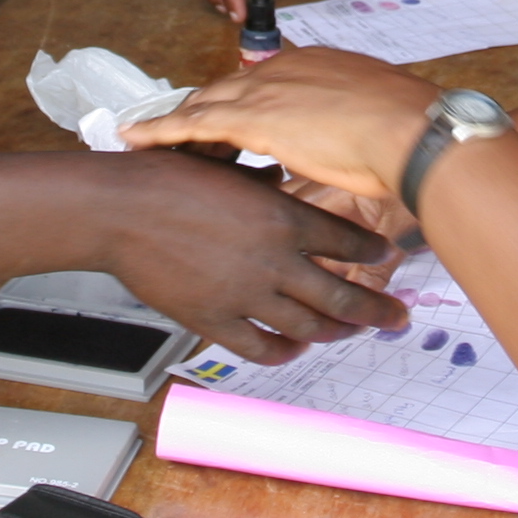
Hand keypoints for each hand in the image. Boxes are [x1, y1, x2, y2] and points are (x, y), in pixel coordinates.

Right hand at [92, 149, 407, 359]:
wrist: (119, 208)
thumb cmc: (167, 177)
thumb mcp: (229, 165)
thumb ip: (262, 179)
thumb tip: (282, 177)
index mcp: (283, 216)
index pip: (348, 243)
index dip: (373, 256)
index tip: (387, 261)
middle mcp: (274, 260)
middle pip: (343, 297)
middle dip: (378, 311)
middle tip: (398, 317)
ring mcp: (246, 295)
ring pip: (309, 328)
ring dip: (338, 333)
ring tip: (353, 333)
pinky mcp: (215, 321)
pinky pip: (262, 348)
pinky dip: (286, 352)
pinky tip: (295, 348)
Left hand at [125, 49, 441, 208]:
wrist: (412, 132)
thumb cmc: (406, 136)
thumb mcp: (371, 125)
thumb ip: (347, 133)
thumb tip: (346, 158)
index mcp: (312, 65)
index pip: (259, 85)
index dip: (236, 107)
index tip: (224, 126)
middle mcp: (282, 69)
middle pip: (224, 91)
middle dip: (198, 114)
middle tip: (172, 135)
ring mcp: (265, 90)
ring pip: (203, 105)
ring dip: (174, 124)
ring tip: (144, 139)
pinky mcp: (252, 119)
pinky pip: (192, 124)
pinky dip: (161, 131)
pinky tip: (137, 139)